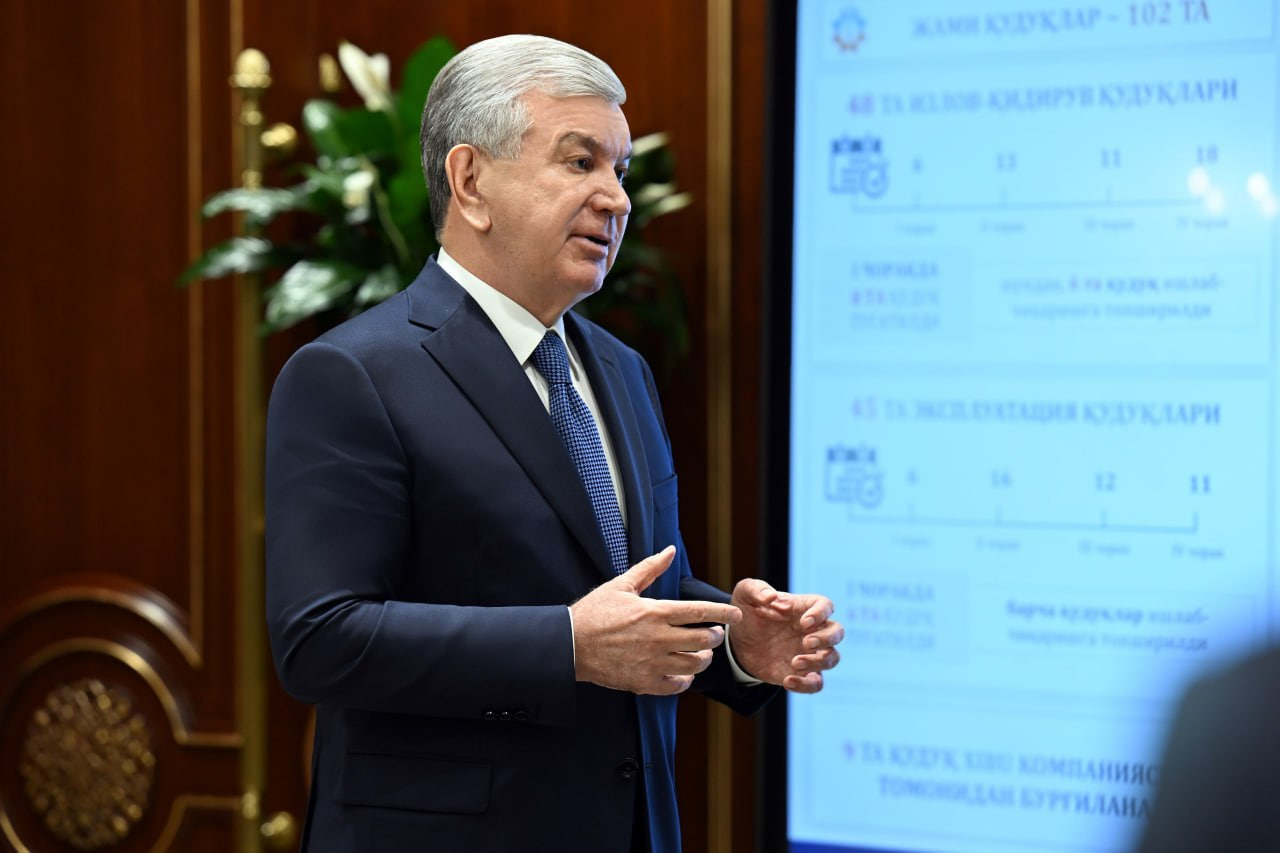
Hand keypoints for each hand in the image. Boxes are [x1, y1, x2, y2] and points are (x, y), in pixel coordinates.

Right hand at [570, 546, 742, 694]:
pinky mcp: (643, 681)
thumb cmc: (594, 612)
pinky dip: (685, 680)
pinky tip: (683, 673)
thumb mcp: (621, 584)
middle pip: (702, 640)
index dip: (722, 613)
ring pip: (693, 664)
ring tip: (701, 654)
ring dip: (703, 659)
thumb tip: (670, 550)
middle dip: (715, 637)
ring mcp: (651, 662)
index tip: (735, 614)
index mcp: (654, 612)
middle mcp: (657, 638)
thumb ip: (650, 568)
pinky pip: (676, 685)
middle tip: (714, 635)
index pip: (699, 612)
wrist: (569, 644)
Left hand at [728, 580, 842, 692]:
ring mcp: (809, 653)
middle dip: (827, 638)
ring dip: (819, 662)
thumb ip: (756, 590)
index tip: (804, 622)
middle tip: (806, 643)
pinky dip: (807, 685)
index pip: (825, 605)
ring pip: (833, 658)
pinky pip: (817, 683)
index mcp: (802, 608)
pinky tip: (787, 681)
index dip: (821, 613)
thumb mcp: (745, 594)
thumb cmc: (748, 612)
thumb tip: (770, 597)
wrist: (739, 642)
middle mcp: (811, 630)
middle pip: (837, 632)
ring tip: (795, 663)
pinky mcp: (801, 673)